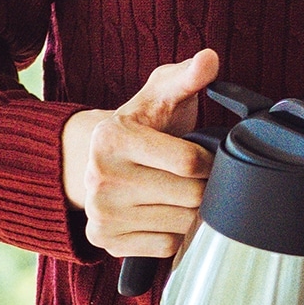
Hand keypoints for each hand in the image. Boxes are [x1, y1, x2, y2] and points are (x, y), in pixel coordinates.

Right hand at [62, 49, 219, 257]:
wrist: (94, 158)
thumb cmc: (139, 125)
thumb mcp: (160, 94)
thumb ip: (187, 76)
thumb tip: (209, 59)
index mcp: (112, 138)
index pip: (189, 163)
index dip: (208, 160)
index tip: (202, 155)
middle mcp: (100, 178)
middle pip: (190, 197)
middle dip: (202, 186)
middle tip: (192, 176)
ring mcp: (101, 213)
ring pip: (182, 224)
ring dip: (190, 211)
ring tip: (175, 191)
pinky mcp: (106, 241)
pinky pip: (166, 246)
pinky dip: (173, 232)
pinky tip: (161, 211)